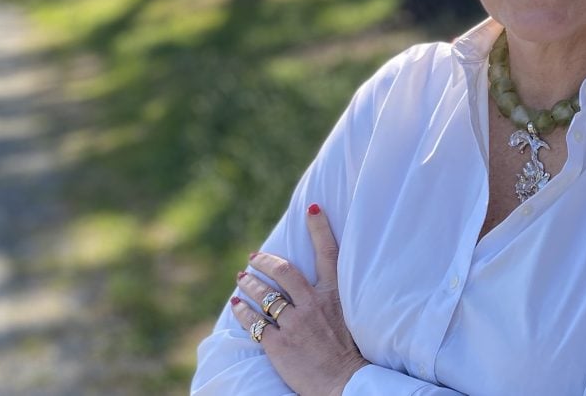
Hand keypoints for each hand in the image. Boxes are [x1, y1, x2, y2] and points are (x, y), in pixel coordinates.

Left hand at [231, 203, 367, 395]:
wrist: (344, 385)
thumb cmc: (348, 352)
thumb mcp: (347, 316)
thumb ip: (331, 297)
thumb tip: (315, 283)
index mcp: (333, 295)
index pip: (328, 252)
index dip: (320, 227)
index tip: (313, 207)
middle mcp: (313, 304)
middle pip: (284, 270)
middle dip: (265, 260)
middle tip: (254, 256)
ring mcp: (294, 323)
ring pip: (265, 294)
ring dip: (249, 283)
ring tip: (241, 278)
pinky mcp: (279, 344)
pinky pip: (254, 322)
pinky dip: (242, 311)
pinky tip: (237, 306)